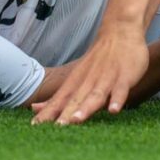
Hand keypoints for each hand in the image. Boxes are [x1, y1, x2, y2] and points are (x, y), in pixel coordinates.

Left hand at [30, 22, 148, 125]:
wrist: (120, 31)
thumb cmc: (97, 59)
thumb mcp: (75, 76)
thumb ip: (59, 96)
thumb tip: (34, 108)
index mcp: (76, 82)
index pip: (58, 100)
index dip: (47, 113)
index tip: (35, 127)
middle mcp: (89, 81)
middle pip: (75, 99)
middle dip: (65, 113)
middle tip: (55, 128)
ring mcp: (107, 78)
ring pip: (95, 95)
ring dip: (86, 107)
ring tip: (76, 119)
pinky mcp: (124, 77)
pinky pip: (120, 89)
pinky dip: (117, 99)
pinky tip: (113, 110)